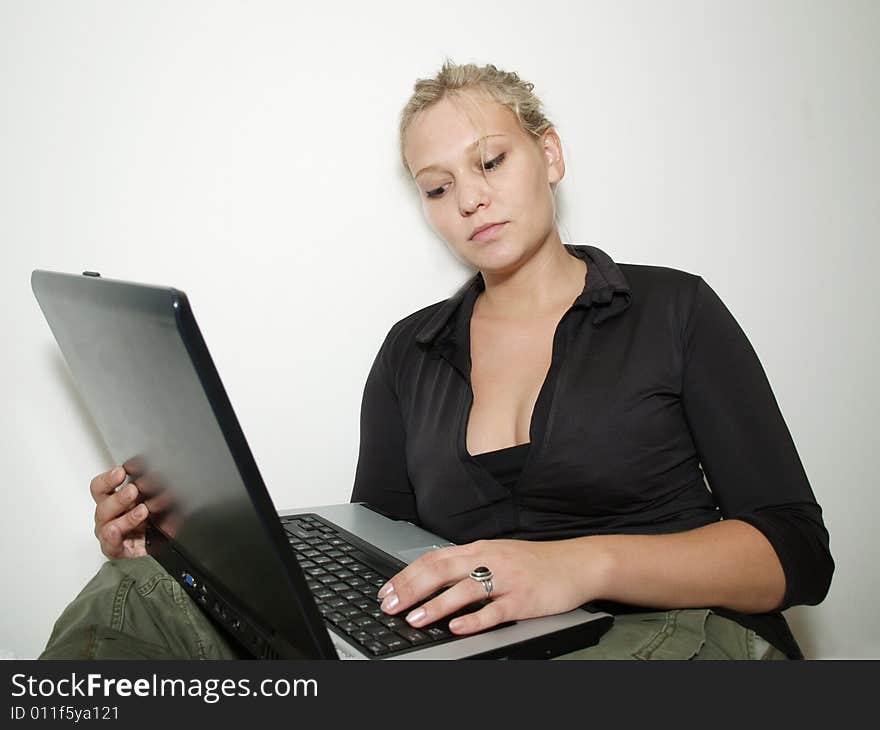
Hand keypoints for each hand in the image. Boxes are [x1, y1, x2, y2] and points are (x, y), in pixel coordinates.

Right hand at [90, 466, 148, 558]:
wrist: (152, 544)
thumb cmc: (145, 520)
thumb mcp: (147, 501)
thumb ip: (147, 490)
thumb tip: (159, 479)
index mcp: (111, 501)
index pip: (100, 488)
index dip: (107, 479)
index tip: (120, 472)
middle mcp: (106, 517)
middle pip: (104, 505)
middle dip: (119, 497)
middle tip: (133, 491)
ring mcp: (108, 534)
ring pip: (108, 525)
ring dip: (126, 517)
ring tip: (142, 511)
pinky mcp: (114, 550)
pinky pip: (110, 545)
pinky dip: (114, 538)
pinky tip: (118, 532)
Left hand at [376, 538, 606, 635]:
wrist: (577, 564)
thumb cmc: (536, 562)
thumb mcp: (498, 554)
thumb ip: (469, 563)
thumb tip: (434, 574)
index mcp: (481, 549)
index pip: (435, 558)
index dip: (408, 574)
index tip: (387, 590)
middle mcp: (490, 560)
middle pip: (443, 570)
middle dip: (412, 588)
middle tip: (390, 605)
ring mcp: (507, 579)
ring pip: (464, 590)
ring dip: (436, 605)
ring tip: (415, 619)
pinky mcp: (523, 599)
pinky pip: (495, 611)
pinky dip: (474, 619)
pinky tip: (457, 627)